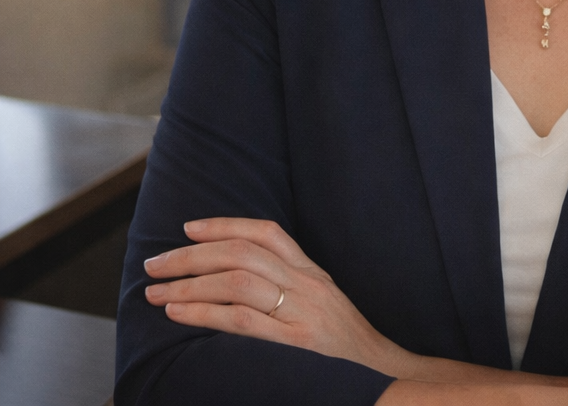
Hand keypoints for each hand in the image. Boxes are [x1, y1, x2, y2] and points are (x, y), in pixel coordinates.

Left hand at [144, 217, 409, 374]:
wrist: (381, 373)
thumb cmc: (345, 347)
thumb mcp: (322, 304)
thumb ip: (290, 287)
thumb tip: (237, 279)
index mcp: (312, 272)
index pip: (267, 233)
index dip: (226, 224)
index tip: (189, 228)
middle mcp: (307, 284)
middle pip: (244, 253)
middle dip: (193, 255)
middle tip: (155, 263)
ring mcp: (301, 312)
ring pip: (238, 281)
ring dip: (189, 283)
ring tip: (156, 290)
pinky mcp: (294, 343)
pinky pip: (241, 321)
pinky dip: (204, 313)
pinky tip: (177, 312)